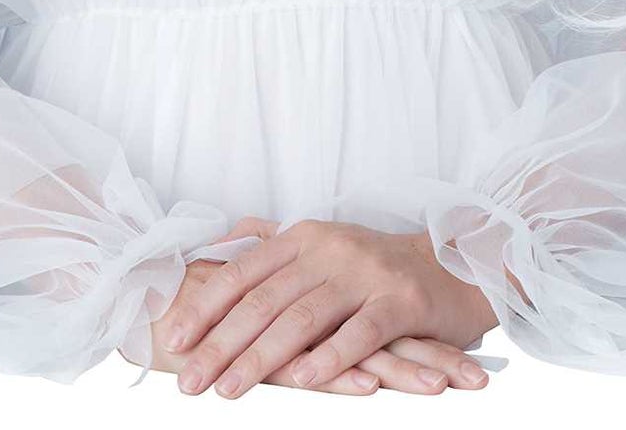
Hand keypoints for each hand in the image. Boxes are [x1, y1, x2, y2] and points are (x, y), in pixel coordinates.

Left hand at [163, 216, 499, 397]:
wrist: (453, 263)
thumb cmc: (376, 264)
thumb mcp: (322, 242)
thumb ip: (272, 244)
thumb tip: (219, 242)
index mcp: (303, 236)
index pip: (242, 272)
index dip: (205, 306)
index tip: (173, 340)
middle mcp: (329, 250)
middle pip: (265, 300)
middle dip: (220, 343)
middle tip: (188, 380)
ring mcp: (364, 275)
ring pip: (303, 319)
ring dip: (261, 358)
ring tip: (228, 389)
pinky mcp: (400, 302)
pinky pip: (359, 333)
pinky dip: (329, 358)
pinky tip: (301, 381)